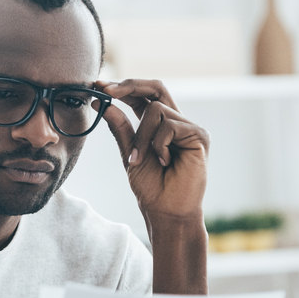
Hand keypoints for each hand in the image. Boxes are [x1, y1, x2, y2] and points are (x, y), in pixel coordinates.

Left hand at [97, 79, 209, 220]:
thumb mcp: (129, 154)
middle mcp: (177, 122)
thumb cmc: (151, 188)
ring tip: (141, 159)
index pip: (144, 97)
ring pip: (156, 110)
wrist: (166, 211)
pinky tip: (164, 162)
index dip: (123, 88)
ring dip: (141, 136)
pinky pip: (169, 126)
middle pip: (156, 88)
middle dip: (129, 86)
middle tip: (107, 90)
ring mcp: (189, 128)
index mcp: (161, 126)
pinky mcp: (198, 135)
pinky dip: (158, 145)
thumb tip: (102, 104)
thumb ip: (120, 128)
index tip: (99, 86)